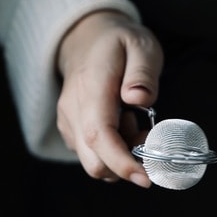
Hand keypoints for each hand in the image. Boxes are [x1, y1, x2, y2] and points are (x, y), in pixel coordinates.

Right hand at [56, 10, 163, 185]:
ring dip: (122, 157)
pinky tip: (121, 124)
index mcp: (91, 88)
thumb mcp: (140, 44)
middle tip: (147, 135)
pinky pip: (92, 156)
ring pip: (94, 163)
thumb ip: (142, 71)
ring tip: (134, 122)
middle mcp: (73, 110)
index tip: (146, 178)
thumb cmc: (117, 43)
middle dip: (127, 164)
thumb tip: (139, 98)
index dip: (122, 163)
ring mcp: (69, 123)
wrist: (85, 39)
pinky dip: (113, 152)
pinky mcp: (71, 131)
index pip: (100, 136)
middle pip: (95, 162)